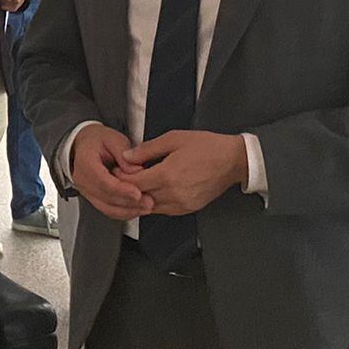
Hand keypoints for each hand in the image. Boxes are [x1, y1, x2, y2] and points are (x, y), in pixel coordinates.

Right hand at [68, 124, 153, 221]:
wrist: (86, 145)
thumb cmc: (98, 141)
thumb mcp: (113, 139)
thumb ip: (124, 153)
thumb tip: (136, 170)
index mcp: (85, 162)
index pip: (102, 181)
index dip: (121, 189)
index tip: (137, 193)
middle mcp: (82, 180)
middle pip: (105, 197)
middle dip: (128, 202)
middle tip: (148, 201)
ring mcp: (86, 191)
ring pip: (107, 208)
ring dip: (128, 210)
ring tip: (146, 207)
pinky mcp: (94, 198)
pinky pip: (108, 210)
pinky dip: (124, 212)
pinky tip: (138, 209)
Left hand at [116, 130, 246, 215]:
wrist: (233, 161)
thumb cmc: (205, 146)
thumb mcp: (173, 139)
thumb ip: (147, 149)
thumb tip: (126, 156)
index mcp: (167, 175)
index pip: (133, 184)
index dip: (120, 178)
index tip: (115, 170)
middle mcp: (173, 194)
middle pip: (139, 197)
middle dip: (127, 188)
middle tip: (121, 177)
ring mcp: (182, 204)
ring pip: (150, 207)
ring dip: (140, 198)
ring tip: (136, 184)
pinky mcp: (188, 209)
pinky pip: (163, 210)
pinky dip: (154, 203)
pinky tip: (151, 191)